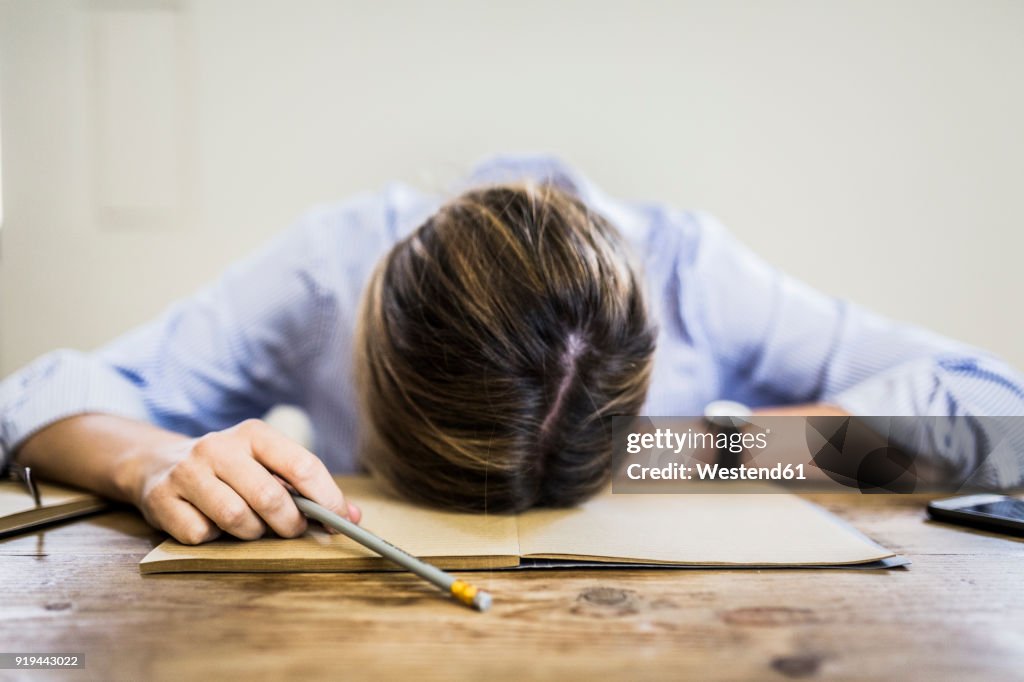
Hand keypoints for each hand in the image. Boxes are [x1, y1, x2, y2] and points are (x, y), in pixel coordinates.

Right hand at [127, 419, 360, 544]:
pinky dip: (213, 538)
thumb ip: (307, 487)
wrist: (158, 464)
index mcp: (254, 433)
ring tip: (248, 525)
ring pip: (237, 519)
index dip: (327, 499)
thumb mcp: (266, 464)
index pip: (302, 465)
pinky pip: (202, 534)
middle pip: (269, 497)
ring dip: (250, 533)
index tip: (342, 523)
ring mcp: (187, 472)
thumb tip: (352, 516)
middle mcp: (219, 446)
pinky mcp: (162, 499)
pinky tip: (210, 523)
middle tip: (293, 531)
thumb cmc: (230, 470)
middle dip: (289, 523)